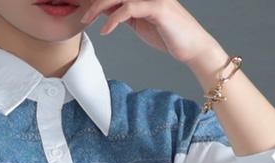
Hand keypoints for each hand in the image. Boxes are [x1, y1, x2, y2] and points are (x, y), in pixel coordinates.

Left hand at [80, 0, 222, 67]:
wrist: (192, 47)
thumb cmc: (168, 35)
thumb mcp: (140, 22)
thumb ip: (125, 13)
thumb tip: (106, 10)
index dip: (100, 1)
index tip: (84, 8)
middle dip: (95, 1)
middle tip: (82, 15)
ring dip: (99, 7)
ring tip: (87, 19)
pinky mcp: (158, 8)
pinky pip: (129, 8)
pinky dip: (114, 19)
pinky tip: (106, 30)